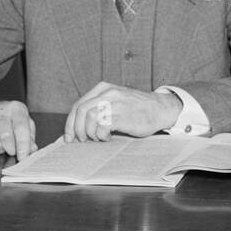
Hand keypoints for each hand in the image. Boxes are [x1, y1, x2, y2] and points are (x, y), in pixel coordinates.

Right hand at [0, 96, 36, 157]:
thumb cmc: (7, 120)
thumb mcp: (23, 123)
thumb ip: (30, 137)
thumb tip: (31, 150)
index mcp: (16, 108)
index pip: (21, 128)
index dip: (23, 145)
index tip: (23, 157)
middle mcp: (0, 110)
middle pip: (6, 137)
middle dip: (10, 149)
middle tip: (11, 150)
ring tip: (0, 143)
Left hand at [64, 82, 182, 141]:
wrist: (160, 109)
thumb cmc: (136, 110)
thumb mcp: (115, 103)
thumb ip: (97, 111)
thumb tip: (74, 131)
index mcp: (103, 89)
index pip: (78, 105)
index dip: (71, 123)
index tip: (69, 137)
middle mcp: (108, 93)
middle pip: (81, 111)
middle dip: (78, 130)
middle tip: (83, 141)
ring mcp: (116, 103)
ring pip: (90, 117)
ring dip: (91, 132)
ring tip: (99, 138)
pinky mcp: (123, 114)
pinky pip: (103, 125)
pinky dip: (101, 135)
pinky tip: (108, 137)